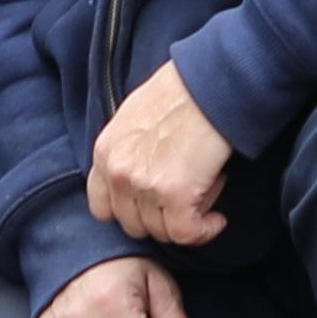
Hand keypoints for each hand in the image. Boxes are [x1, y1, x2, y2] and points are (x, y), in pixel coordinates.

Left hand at [88, 65, 232, 248]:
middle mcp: (118, 171)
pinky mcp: (176, 194)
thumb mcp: (133, 116)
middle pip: (132, 224)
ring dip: (185, 220)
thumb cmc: (180, 92)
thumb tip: (140, 171)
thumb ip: (126, 149)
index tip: (151, 206)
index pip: (101, 208)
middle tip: (184, 198)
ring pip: (161, 232)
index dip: (129, 211)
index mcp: (105, 152)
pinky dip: (204, 231)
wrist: (210, 84)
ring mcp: (144, 185)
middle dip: (160, 217)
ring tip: (203, 193)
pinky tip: (215, 220)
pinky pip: (185, 233)